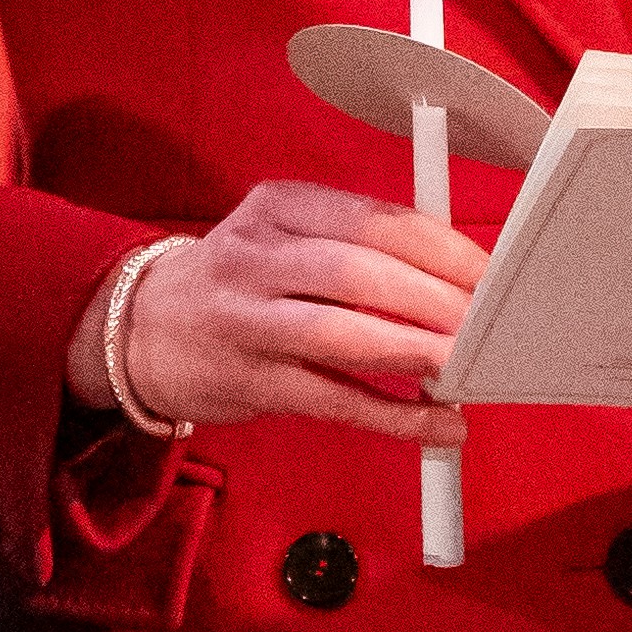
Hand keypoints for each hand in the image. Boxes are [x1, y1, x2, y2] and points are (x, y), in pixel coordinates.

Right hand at [67, 181, 482, 441]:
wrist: (142, 330)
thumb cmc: (241, 284)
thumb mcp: (285, 237)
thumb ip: (359, 247)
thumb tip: (460, 281)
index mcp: (278, 207)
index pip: (374, 220)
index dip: (441, 249)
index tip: (488, 276)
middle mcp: (256, 257)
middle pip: (360, 273)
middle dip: (436, 301)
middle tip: (489, 325)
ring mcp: (247, 322)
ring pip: (342, 334)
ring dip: (414, 351)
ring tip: (467, 367)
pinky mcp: (249, 382)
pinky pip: (333, 401)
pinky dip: (393, 416)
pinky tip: (438, 424)